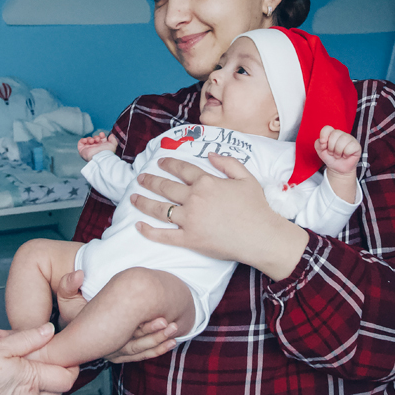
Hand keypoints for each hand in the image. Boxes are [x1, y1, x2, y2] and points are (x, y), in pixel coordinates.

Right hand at [0, 324, 78, 394]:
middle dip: (59, 373)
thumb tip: (47, 330)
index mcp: (31, 380)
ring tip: (31, 364)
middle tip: (52, 357)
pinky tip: (14, 377)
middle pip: (58, 389)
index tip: (66, 352)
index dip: (71, 364)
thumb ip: (28, 338)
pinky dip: (26, 390)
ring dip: (43, 382)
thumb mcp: (1, 345)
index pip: (67, 377)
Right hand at [54, 269, 177, 362]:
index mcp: (99, 337)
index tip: (162, 318)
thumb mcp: (66, 299)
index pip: (125, 339)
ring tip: (174, 329)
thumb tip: (78, 274)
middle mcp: (108, 349)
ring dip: (159, 341)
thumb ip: (68, 285)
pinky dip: (157, 349)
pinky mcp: (123, 352)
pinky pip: (142, 354)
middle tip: (172, 324)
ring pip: (141, 350)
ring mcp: (116, 353)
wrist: (74, 332)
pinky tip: (171, 342)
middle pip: (136, 345)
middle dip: (156, 335)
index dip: (145, 330)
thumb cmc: (74, 314)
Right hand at [77, 132, 116, 160]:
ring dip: (90, 138)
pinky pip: (80, 143)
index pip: (101, 139)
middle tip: (98, 139)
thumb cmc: (107, 152)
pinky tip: (87, 141)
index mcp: (102, 147)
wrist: (100, 157)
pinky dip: (83, 140)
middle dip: (96, 137)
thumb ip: (113, 139)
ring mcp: (89, 149)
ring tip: (93, 141)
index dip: (101, 136)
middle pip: (94, 139)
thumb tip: (111, 135)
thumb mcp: (113, 145)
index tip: (102, 134)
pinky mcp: (82, 150)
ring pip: (88, 140)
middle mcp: (95, 148)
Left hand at [131, 154, 308, 281]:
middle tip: (140, 178)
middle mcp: (193, 199)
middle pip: (164, 187)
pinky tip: (138, 225)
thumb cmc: (256, 207)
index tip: (160, 161)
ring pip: (158, 209)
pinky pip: (164, 235)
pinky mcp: (189, 239)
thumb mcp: (246, 177)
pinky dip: (148, 231)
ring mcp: (189, 220)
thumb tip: (210, 155)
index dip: (169, 164)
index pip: (181, 169)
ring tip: (132, 198)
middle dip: (149, 181)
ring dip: (142, 202)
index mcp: (206, 182)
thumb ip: (227, 163)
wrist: (261, 236)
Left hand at [315, 126, 360, 176]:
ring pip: (343, 140)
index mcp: (331, 133)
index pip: (327, 128)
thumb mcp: (320, 150)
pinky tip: (345, 155)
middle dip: (331, 147)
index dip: (324, 137)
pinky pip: (350, 147)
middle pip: (335, 134)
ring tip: (338, 155)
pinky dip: (346, 154)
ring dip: (338, 151)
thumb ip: (318, 143)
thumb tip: (324, 141)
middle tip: (332, 152)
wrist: (337, 168)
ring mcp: (350, 139)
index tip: (323, 146)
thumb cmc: (330, 158)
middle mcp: (341, 134)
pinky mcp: (356, 145)